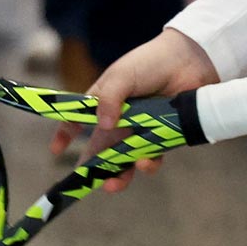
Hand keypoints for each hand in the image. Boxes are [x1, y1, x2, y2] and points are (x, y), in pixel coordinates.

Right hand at [52, 29, 219, 192]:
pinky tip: (145, 162)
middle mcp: (120, 121)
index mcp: (103, 103)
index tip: (56, 150)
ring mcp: (141, 131)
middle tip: (90, 182)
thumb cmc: (150, 62)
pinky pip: (151, 158)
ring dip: (118, 176)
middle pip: (101, 151)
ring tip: (114, 184)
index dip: (65, 135)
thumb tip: (102, 125)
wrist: (189, 61)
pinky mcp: (162, 138)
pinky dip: (147, 165)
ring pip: (125, 161)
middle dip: (93, 170)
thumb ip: (109, 98)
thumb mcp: (122, 75)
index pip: (77, 120)